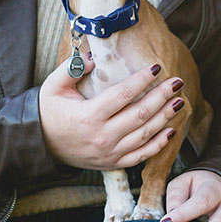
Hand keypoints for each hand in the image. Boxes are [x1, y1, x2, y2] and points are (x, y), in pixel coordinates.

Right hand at [38, 58, 184, 169]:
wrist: (41, 145)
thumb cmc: (50, 112)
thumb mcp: (53, 87)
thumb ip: (72, 69)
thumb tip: (96, 59)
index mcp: (88, 116)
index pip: (122, 95)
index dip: (141, 80)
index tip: (156, 67)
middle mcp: (102, 136)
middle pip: (140, 114)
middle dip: (162, 96)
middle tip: (177, 81)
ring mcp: (109, 152)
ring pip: (145, 134)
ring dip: (165, 117)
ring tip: (179, 100)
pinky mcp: (113, 162)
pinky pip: (141, 156)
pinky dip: (158, 144)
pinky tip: (171, 130)